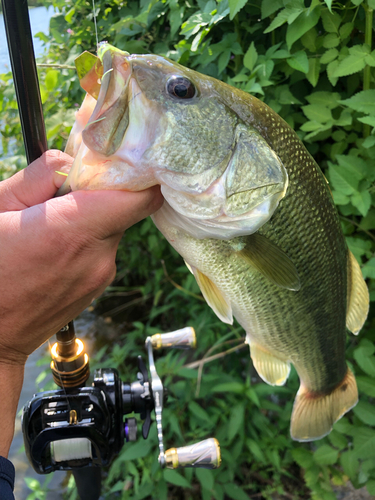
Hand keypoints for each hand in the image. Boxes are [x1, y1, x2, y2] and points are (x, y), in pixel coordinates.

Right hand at [0, 150, 162, 365]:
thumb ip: (38, 177)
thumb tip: (69, 160)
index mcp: (72, 231)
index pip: (140, 197)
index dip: (139, 175)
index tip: (118, 162)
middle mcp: (97, 257)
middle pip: (123, 208)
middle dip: (100, 192)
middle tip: (61, 192)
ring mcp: (101, 276)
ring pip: (112, 227)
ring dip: (90, 217)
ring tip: (49, 226)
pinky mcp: (98, 287)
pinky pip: (103, 249)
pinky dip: (87, 239)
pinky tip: (53, 248)